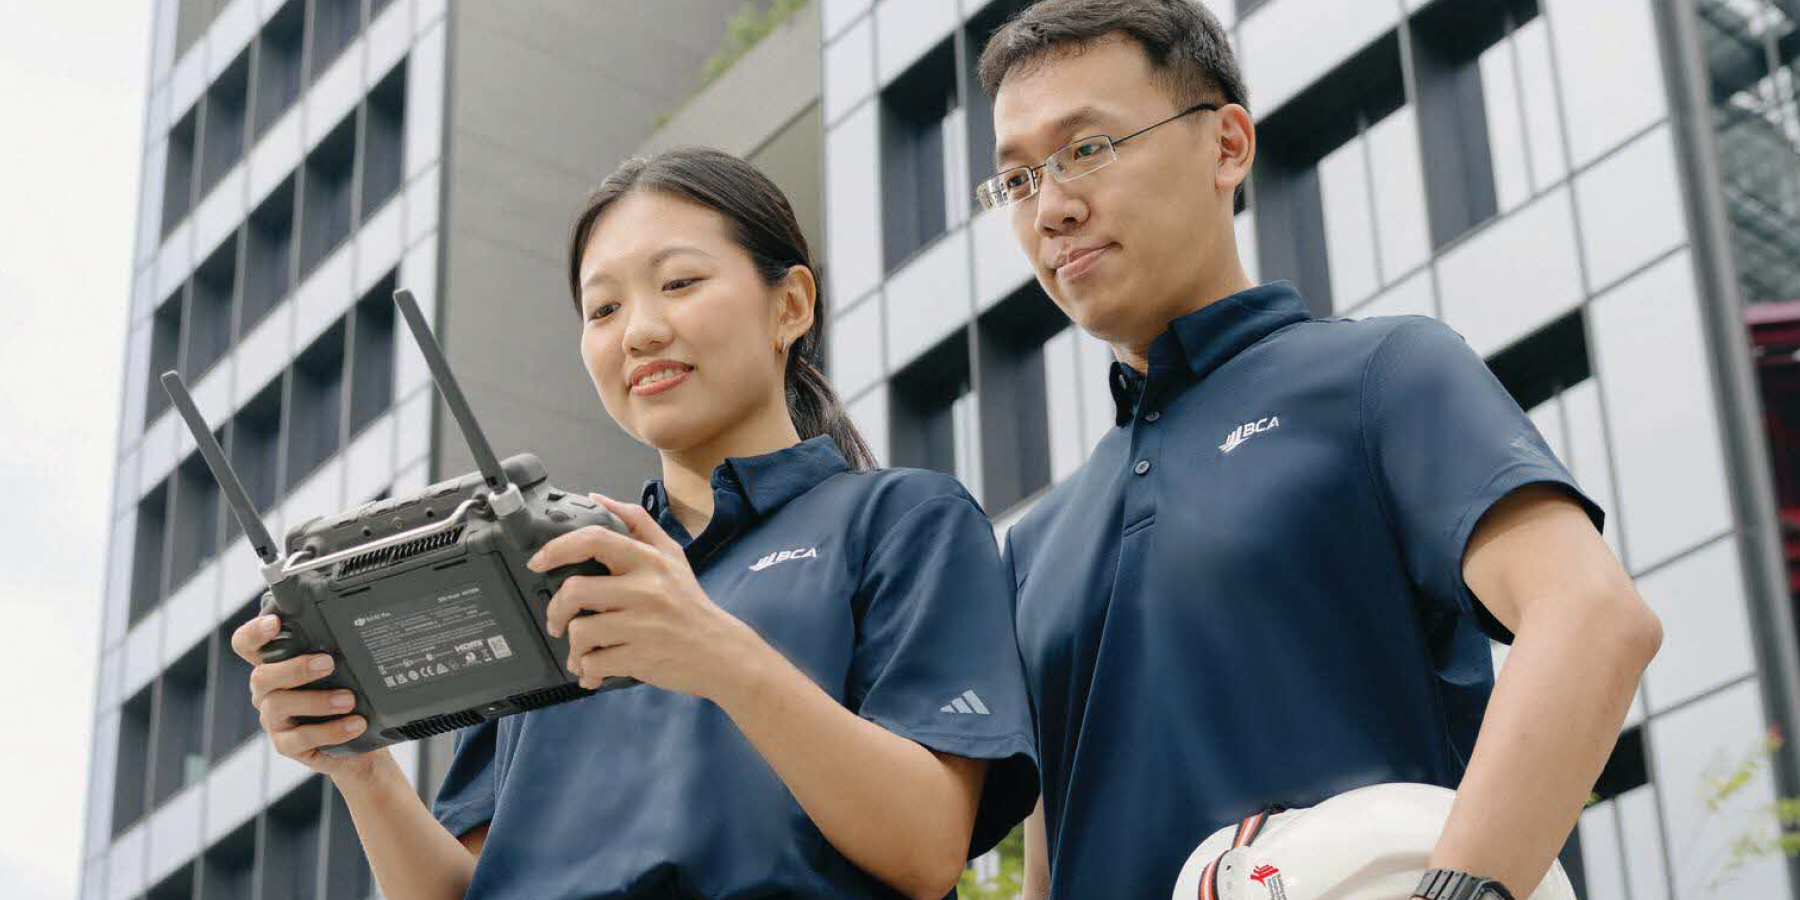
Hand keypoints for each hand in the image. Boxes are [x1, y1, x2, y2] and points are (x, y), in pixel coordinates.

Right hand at [230, 615, 389, 787]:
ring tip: (349, 700)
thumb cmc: (345, 697)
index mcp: (274, 666)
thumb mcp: (340, 671)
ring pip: (278, 706)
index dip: (253, 633)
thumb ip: (334, 651)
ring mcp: (274, 720)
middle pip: (261, 676)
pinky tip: (354, 724)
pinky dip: (331, 731)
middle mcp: (268, 692)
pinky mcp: (286, 745)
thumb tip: (356, 630)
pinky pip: (300, 738)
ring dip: (317, 701)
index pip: (247, 645)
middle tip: (328, 663)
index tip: (274, 622)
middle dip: (295, 668)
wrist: (359, 742)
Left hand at [530, 493, 769, 702]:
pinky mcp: (640, 656)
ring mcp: (642, 625)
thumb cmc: (690, 604)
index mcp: (649, 561)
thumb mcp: (671, 555)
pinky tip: (595, 669)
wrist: (721, 652)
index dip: (558, 548)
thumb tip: (596, 499)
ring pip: (581, 631)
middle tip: (557, 621)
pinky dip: (588, 669)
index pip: (595, 540)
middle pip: (576, 591)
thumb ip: (636, 522)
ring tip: (582, 651)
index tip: (539, 561)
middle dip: (555, 610)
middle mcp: (646, 589)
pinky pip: (594, 662)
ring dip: (573, 647)